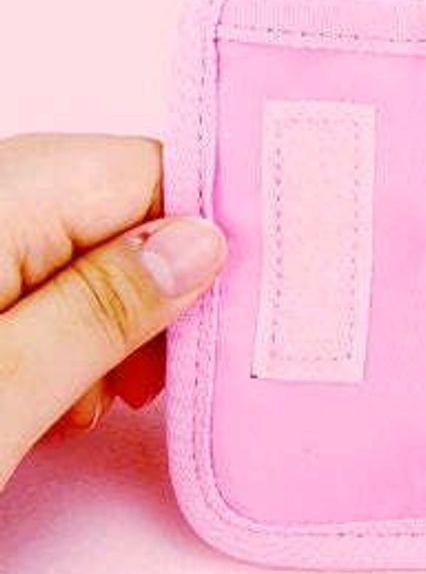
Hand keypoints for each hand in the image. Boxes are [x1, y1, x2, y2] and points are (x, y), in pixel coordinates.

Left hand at [0, 134, 224, 490]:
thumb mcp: (5, 387)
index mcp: (2, 195)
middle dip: (163, 290)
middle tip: (163, 377)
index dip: (214, 235)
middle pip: (120, 209)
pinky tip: (52, 393)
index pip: (152, 172)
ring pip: (81, 246)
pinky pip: (36, 275)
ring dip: (114, 319)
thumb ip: (105, 305)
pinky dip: (63, 329)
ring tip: (95, 401)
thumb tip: (203, 245)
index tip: (252, 304)